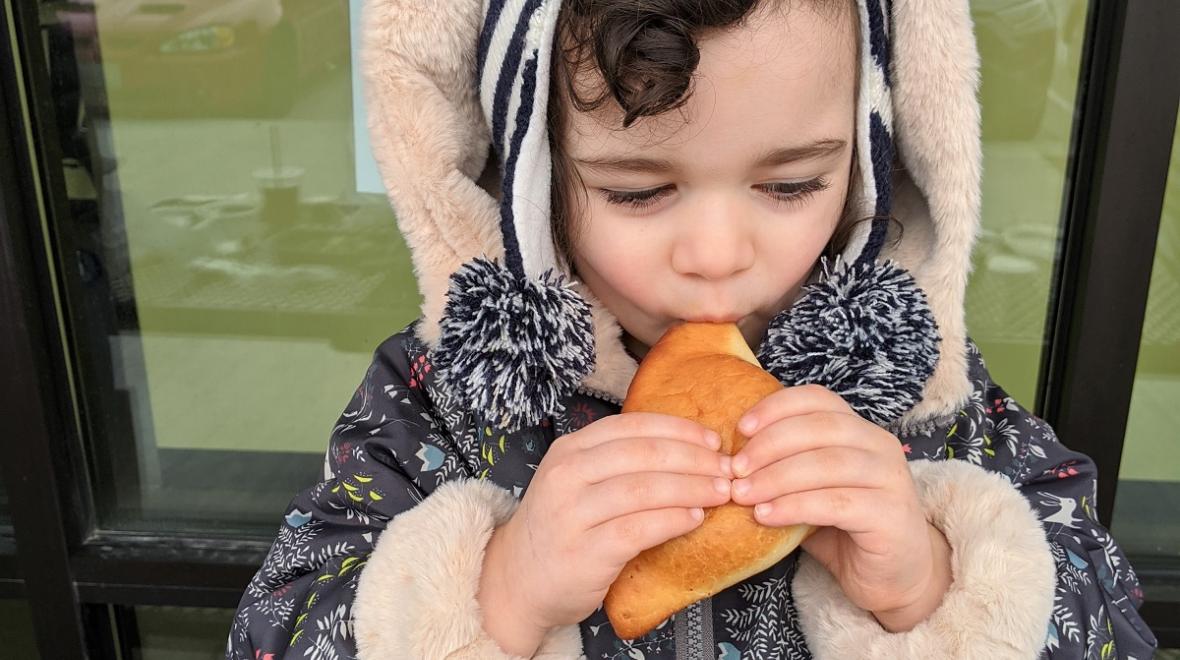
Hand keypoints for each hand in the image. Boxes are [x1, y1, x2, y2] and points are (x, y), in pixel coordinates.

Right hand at [487, 412, 733, 634]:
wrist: (518, 580)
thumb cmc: (560, 528)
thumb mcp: (576, 480)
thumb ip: (616, 462)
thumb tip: (685, 446)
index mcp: (569, 450)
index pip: (632, 427)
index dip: (679, 429)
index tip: (712, 438)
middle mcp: (566, 475)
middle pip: (643, 455)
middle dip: (694, 458)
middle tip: (727, 467)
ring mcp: (573, 514)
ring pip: (645, 489)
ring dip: (692, 488)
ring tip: (721, 491)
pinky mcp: (585, 552)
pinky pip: (640, 529)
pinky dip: (673, 520)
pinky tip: (696, 518)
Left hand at [729, 385, 951, 630]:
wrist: (895, 578)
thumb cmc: (846, 531)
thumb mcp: (812, 490)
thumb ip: (786, 468)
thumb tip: (733, 460)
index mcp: (861, 430)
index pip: (817, 399)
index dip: (776, 408)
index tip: (741, 428)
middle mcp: (880, 446)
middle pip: (819, 428)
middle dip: (769, 445)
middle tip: (735, 469)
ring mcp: (890, 479)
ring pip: (826, 464)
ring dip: (775, 477)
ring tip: (742, 494)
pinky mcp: (890, 515)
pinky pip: (834, 503)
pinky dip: (793, 506)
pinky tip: (765, 515)